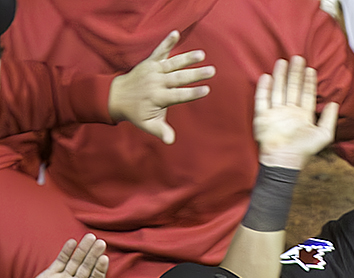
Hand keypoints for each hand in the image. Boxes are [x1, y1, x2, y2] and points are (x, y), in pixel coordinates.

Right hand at [13, 235, 108, 277]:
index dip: (101, 269)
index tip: (105, 258)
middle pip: (88, 267)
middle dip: (94, 254)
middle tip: (101, 242)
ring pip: (76, 262)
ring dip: (83, 250)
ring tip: (90, 238)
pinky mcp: (49, 277)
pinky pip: (60, 262)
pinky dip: (66, 252)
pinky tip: (72, 243)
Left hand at [108, 30, 215, 144]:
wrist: (115, 96)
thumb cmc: (136, 113)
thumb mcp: (148, 125)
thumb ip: (161, 131)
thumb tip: (171, 141)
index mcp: (158, 97)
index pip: (179, 95)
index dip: (192, 93)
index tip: (206, 90)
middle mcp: (156, 82)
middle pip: (179, 78)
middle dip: (195, 74)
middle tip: (211, 70)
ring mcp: (153, 70)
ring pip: (172, 63)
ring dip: (187, 58)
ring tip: (201, 55)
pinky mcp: (149, 62)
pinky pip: (159, 51)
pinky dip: (167, 42)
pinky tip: (176, 33)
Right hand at [254, 56, 338, 169]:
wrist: (284, 160)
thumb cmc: (303, 150)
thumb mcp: (323, 135)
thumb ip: (330, 120)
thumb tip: (336, 104)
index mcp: (303, 116)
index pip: (306, 95)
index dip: (309, 82)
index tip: (311, 69)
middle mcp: (289, 112)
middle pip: (292, 88)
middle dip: (295, 73)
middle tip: (298, 58)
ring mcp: (276, 113)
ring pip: (278, 90)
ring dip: (280, 76)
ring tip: (283, 62)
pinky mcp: (263, 116)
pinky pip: (262, 99)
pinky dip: (264, 89)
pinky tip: (267, 77)